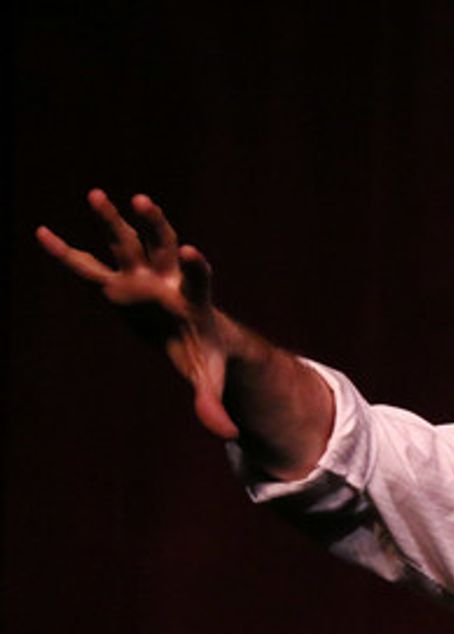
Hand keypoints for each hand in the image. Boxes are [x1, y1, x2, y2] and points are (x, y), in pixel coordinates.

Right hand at [36, 190, 238, 437]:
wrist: (193, 336)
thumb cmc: (203, 356)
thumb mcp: (207, 381)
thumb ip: (214, 406)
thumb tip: (228, 436)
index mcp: (193, 301)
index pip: (198, 278)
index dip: (196, 265)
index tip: (190, 250)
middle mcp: (168, 280)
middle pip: (162, 245)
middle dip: (153, 224)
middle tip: (142, 201)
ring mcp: (142, 276)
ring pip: (127, 242)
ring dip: (112, 220)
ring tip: (96, 194)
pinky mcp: (119, 283)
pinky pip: (88, 266)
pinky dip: (66, 253)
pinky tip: (41, 233)